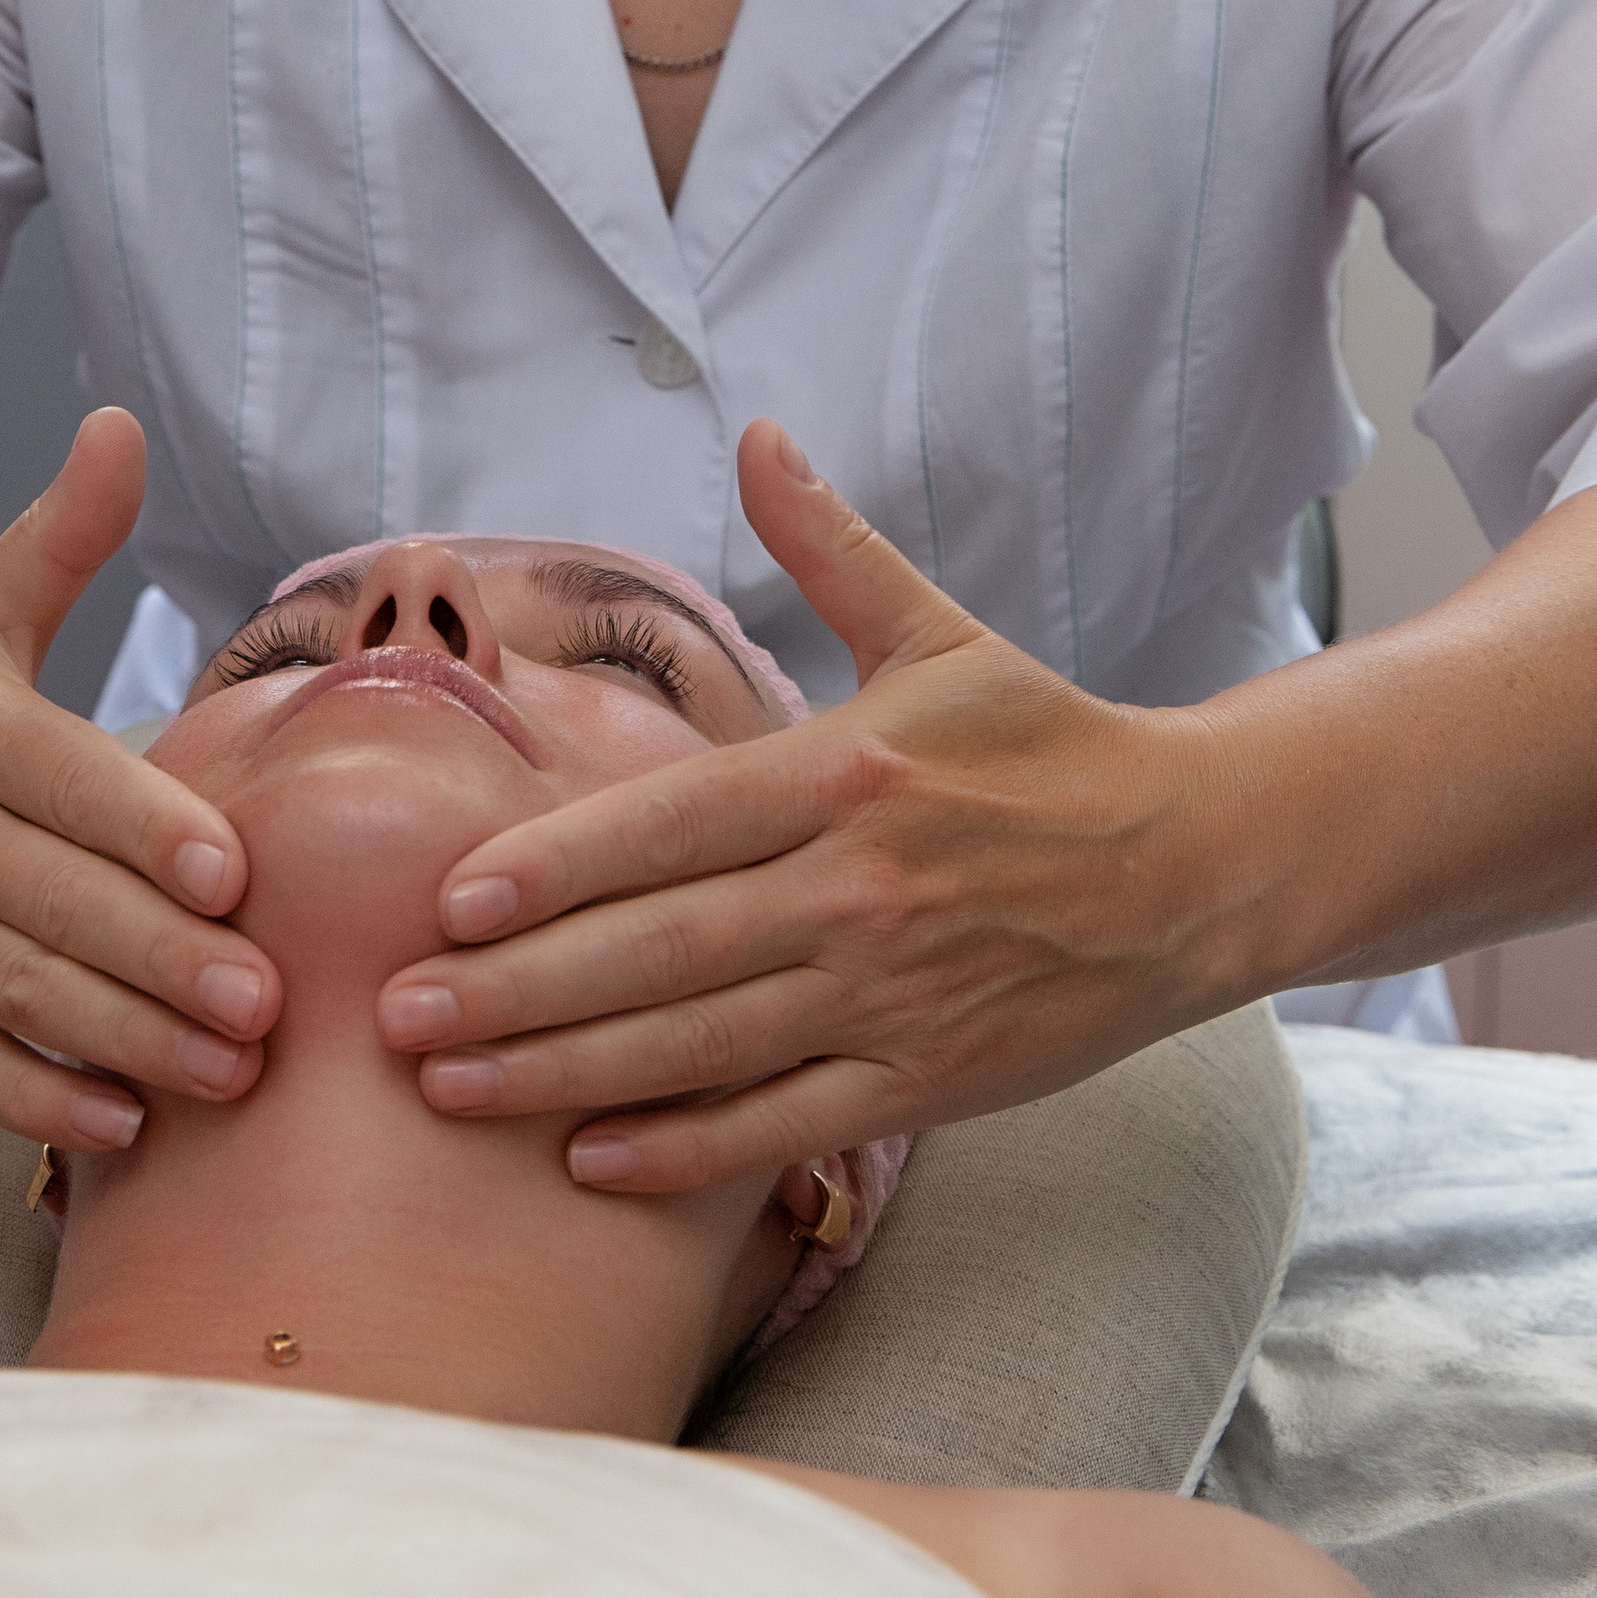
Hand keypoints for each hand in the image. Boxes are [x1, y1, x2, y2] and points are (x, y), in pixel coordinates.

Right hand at [0, 410, 279, 1149]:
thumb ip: (60, 537)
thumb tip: (121, 427)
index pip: (75, 786)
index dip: (154, 837)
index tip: (239, 880)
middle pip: (64, 908)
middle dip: (170, 966)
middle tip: (270, 1007)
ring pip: (23, 995)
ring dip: (132, 1044)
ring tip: (231, 1072)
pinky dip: (37, 1100)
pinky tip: (123, 1123)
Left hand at [373, 423, 1231, 1190]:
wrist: (1201, 861)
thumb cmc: (1048, 743)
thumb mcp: (940, 633)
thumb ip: (831, 548)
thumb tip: (757, 434)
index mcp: (848, 771)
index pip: (672, 825)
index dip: (557, 867)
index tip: (450, 898)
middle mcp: (860, 888)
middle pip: (660, 948)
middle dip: (518, 986)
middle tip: (394, 1012)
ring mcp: (894, 993)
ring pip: (701, 1046)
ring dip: (565, 1073)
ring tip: (448, 1088)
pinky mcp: (931, 1079)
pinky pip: (784, 1125)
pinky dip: (685, 1152)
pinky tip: (588, 1163)